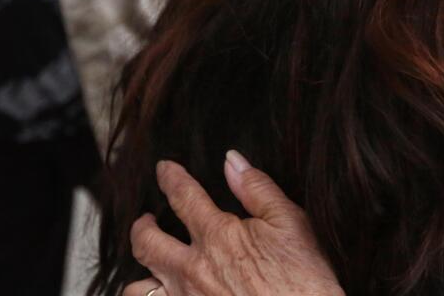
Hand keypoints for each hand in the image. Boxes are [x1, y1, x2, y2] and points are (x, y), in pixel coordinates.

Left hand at [125, 151, 343, 295]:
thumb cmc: (304, 280)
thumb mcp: (291, 222)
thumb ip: (257, 189)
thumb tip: (233, 161)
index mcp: (219, 236)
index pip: (183, 196)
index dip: (170, 178)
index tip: (165, 169)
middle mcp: (194, 270)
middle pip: (145, 242)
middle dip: (141, 226)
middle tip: (146, 220)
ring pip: (138, 288)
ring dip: (141, 275)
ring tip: (151, 267)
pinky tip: (166, 293)